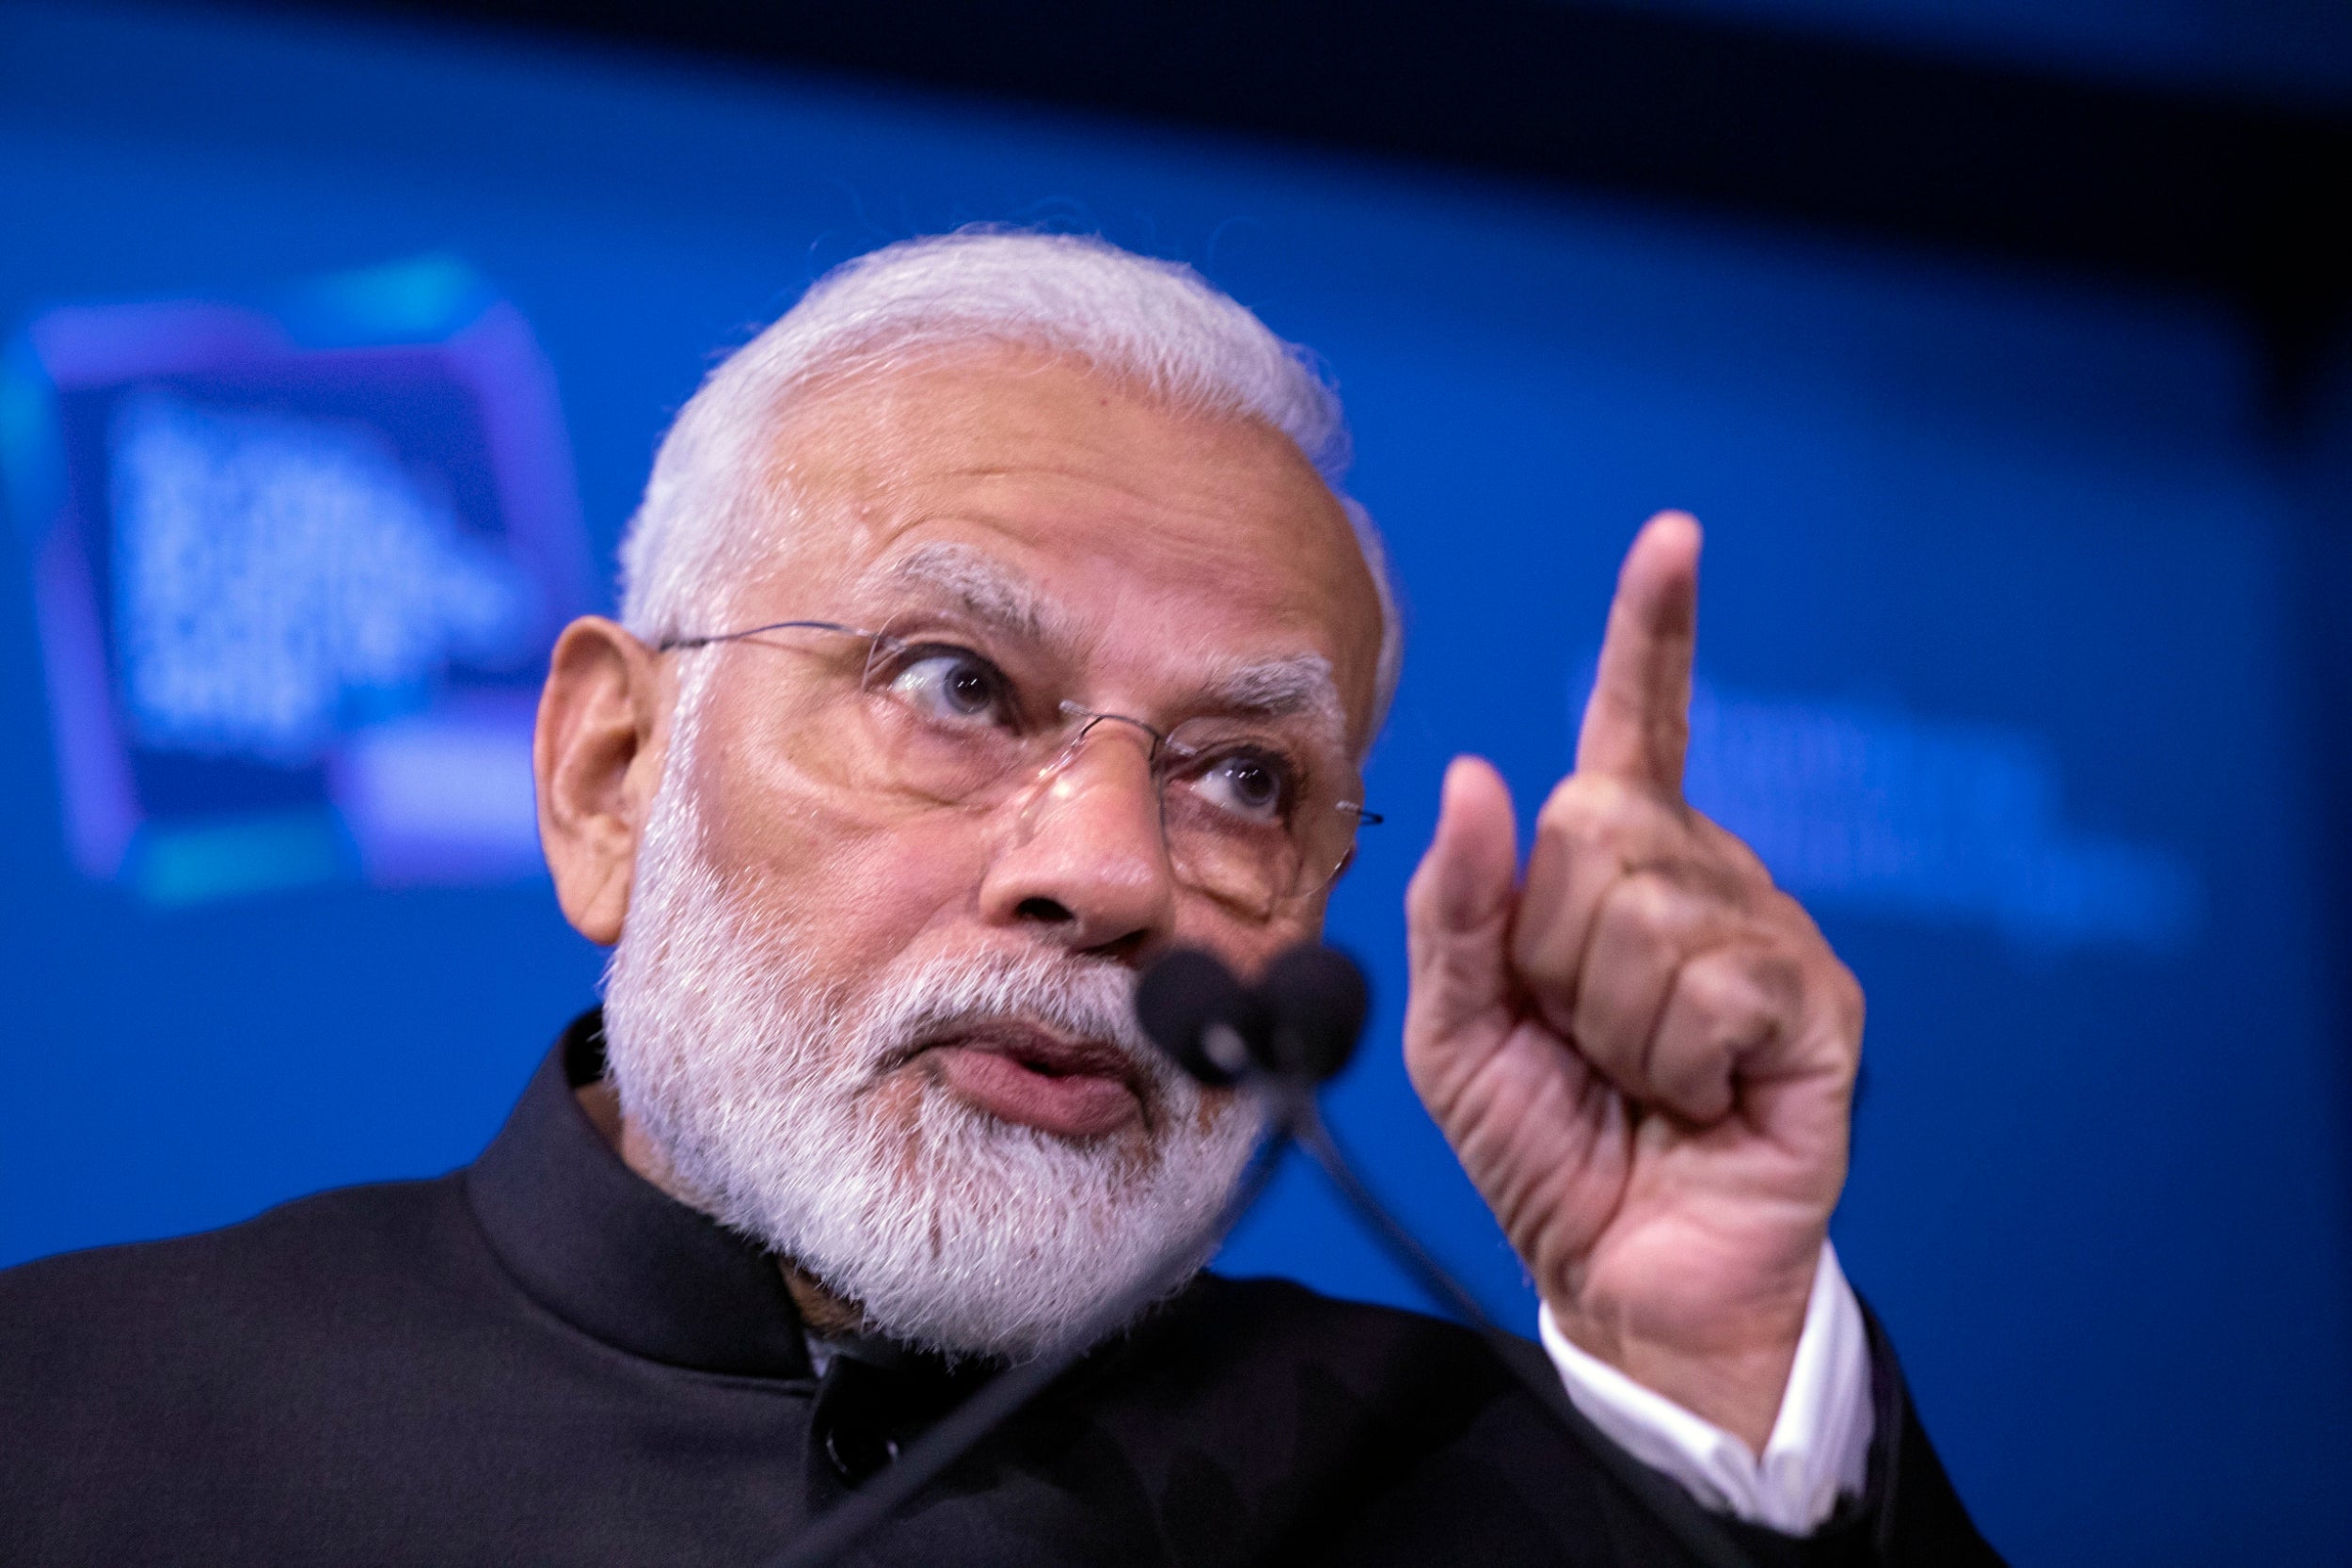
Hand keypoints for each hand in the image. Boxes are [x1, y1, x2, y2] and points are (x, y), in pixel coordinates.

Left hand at [1403, 512, 1862, 1451]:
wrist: (1622, 1272)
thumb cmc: (1545, 1141)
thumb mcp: (1458, 1025)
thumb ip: (1453, 907)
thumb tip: (1480, 773)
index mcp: (1618, 868)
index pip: (1635, 730)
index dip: (1651, 635)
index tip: (1673, 538)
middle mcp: (1704, 878)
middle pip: (1596, 825)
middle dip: (1551, 949)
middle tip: (1581, 1035)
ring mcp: (1768, 937)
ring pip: (1646, 908)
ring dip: (1608, 1019)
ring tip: (1638, 1077)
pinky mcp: (1817, 1009)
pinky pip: (1712, 983)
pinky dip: (1671, 1058)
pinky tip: (1696, 1100)